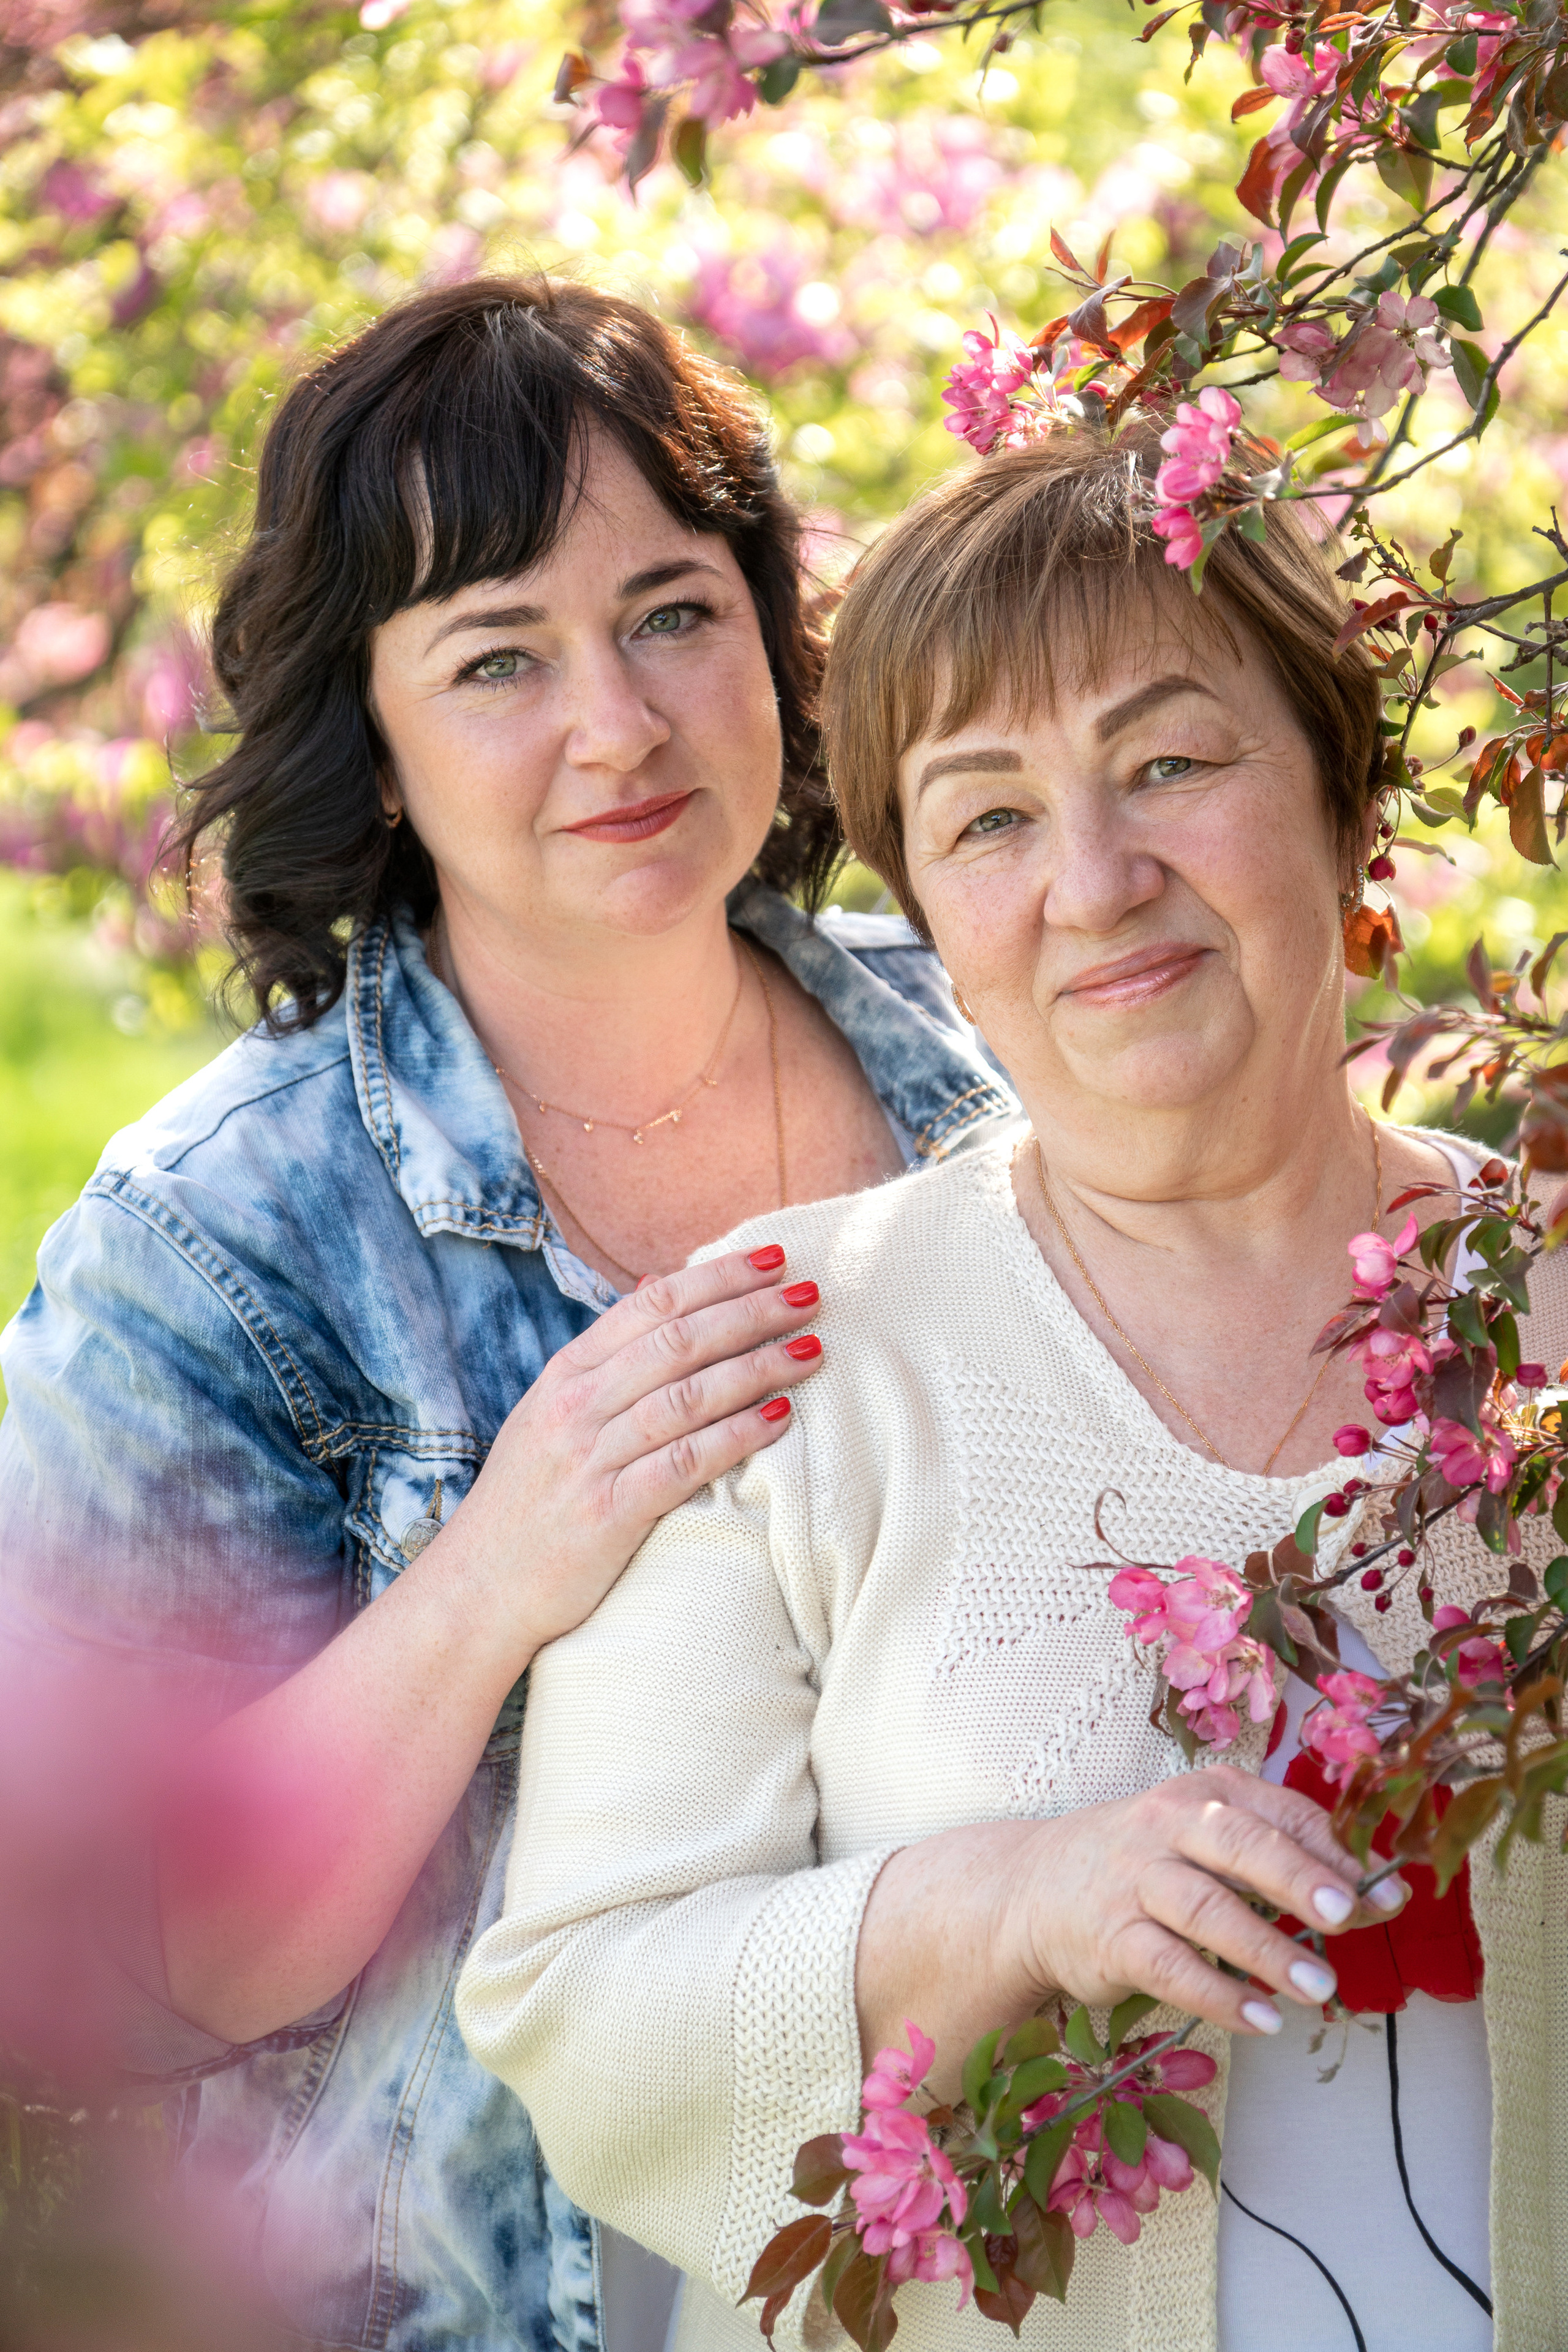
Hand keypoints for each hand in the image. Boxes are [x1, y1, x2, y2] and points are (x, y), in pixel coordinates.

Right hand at [429, 1245, 822, 1656]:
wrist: (478, 1589)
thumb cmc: (529, 1500)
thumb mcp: (552, 1415)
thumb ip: (607, 1357)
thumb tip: (657, 1287)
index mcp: (566, 1375)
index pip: (651, 1306)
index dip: (716, 1277)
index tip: (772, 1259)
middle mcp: (576, 1408)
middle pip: (678, 1342)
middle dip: (750, 1312)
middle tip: (811, 1294)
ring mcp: (590, 1459)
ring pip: (687, 1396)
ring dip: (757, 1367)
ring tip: (811, 1351)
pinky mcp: (608, 1514)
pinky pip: (683, 1464)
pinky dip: (735, 1437)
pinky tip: (780, 1419)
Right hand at [1006, 1766, 1407, 2035]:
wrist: (1033, 1889)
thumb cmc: (1145, 1865)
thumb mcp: (1205, 1842)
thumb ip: (1280, 1860)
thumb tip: (1377, 1894)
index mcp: (1204, 1793)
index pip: (1280, 1814)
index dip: (1336, 1852)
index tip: (1388, 1892)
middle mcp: (1167, 1826)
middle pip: (1238, 1845)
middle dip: (1296, 1878)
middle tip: (1347, 1914)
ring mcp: (1134, 1880)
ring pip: (1206, 1909)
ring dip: (1266, 1950)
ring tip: (1320, 1988)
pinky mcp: (1110, 1937)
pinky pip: (1171, 1967)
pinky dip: (1219, 1996)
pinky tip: (1262, 2020)